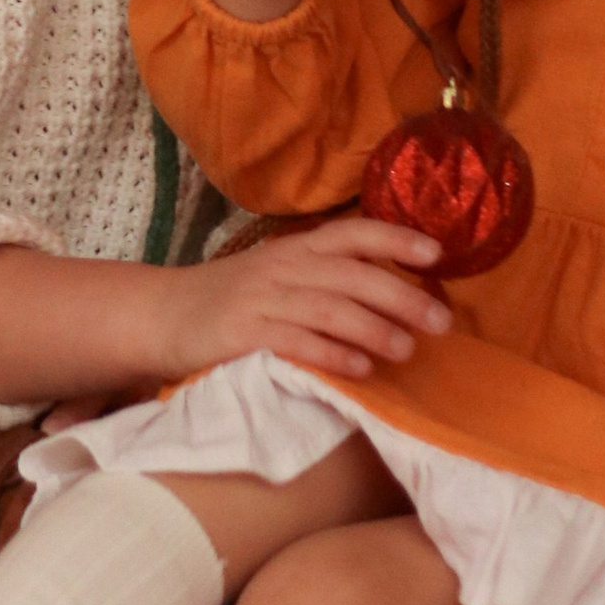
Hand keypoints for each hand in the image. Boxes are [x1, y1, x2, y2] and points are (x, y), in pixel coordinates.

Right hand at [163, 210, 450, 386]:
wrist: (163, 315)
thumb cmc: (233, 298)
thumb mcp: (279, 274)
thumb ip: (327, 276)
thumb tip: (396, 292)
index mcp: (296, 248)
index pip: (353, 233)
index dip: (396, 238)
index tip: (438, 253)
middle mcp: (284, 267)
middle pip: (352, 274)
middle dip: (401, 295)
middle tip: (441, 322)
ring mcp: (262, 300)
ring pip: (329, 307)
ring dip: (373, 328)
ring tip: (406, 350)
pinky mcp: (244, 335)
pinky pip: (295, 343)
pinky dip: (332, 355)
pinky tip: (360, 370)